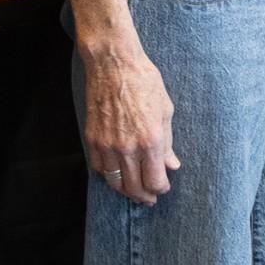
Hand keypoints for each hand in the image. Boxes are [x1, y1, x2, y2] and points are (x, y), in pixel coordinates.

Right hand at [80, 38, 179, 205]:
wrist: (114, 65)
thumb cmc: (145, 83)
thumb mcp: (166, 112)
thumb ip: (168, 143)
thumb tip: (172, 165)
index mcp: (150, 141)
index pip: (155, 181)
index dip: (161, 188)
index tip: (164, 187)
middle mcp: (127, 147)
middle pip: (133, 187)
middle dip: (144, 196)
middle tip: (150, 198)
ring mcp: (106, 145)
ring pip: (114, 181)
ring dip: (125, 189)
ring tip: (134, 190)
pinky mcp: (91, 138)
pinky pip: (99, 167)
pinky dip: (108, 175)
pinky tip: (117, 173)